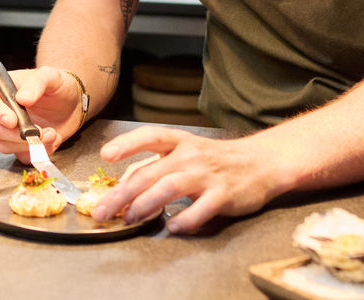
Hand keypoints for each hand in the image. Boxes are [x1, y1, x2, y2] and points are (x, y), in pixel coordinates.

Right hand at [0, 66, 82, 161]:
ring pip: (4, 145)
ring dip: (29, 144)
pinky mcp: (19, 146)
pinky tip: (52, 140)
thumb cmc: (57, 85)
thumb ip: (36, 83)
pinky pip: (22, 156)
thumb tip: (22, 98)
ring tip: (52, 133)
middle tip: (38, 132)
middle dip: (14, 135)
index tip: (13, 121)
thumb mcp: (50, 77)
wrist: (71, 103)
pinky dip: (38, 152)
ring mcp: (8, 131)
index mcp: (0, 89)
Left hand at [90, 126, 287, 233]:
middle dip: (122, 193)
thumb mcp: (184, 152)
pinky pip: (200, 210)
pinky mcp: (224, 195)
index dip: (126, 144)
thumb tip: (124, 181)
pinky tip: (172, 227)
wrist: (260, 162)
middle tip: (102, 211)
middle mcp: (190, 155)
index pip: (149, 136)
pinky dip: (184, 220)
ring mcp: (207, 174)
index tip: (106, 155)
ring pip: (170, 188)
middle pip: (150, 172)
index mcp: (179, 141)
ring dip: (146, 205)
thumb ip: (154, 164)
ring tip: (130, 218)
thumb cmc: (215, 159)